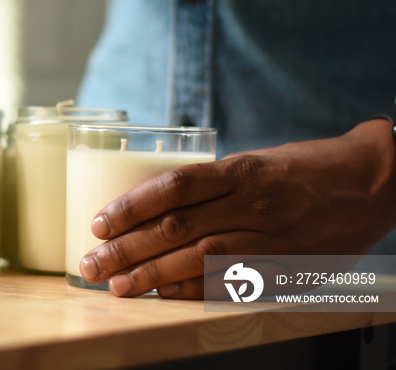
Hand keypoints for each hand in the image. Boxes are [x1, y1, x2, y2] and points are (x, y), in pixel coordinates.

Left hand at [78, 119, 395, 297]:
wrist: (370, 181)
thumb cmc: (304, 168)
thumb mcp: (255, 160)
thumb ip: (213, 184)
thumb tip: (160, 206)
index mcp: (239, 170)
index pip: (172, 187)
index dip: (130, 206)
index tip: (98, 223)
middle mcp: (249, 202)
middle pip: (174, 226)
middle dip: (126, 248)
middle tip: (91, 263)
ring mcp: (268, 237)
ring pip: (197, 257)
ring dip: (150, 275)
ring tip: (115, 285)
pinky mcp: (285, 265)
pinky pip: (232, 282)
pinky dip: (195, 291)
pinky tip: (164, 298)